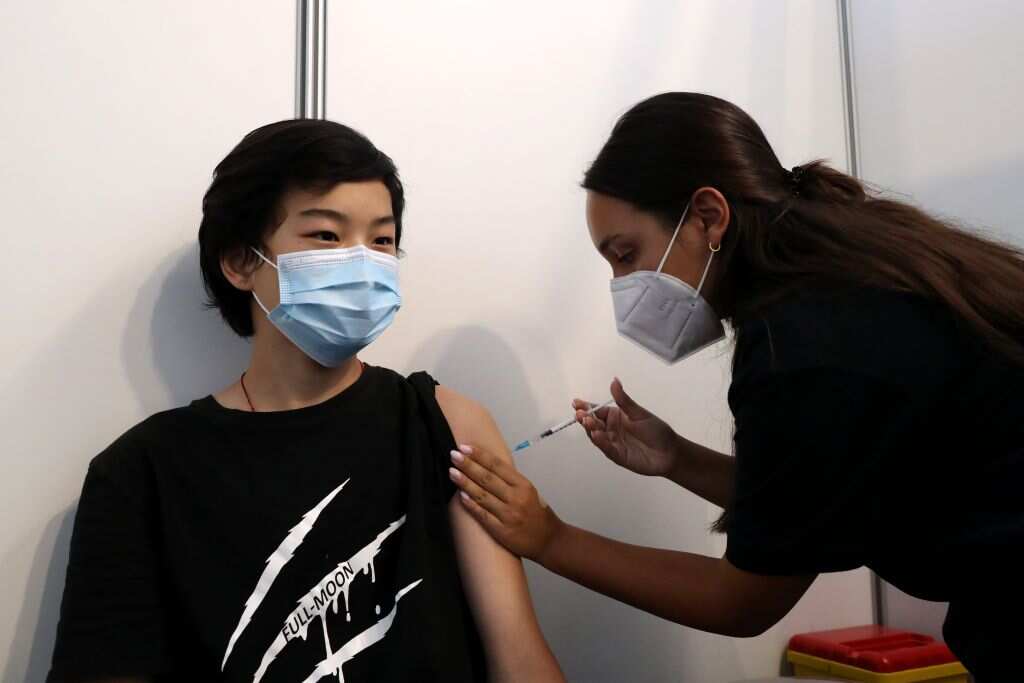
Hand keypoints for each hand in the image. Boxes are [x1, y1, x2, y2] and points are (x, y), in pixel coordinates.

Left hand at [449, 444, 562, 561]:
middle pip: (487, 479)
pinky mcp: (501, 531)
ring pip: (482, 495)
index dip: (480, 456)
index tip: (465, 447)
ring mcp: (508, 515)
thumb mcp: (530, 491)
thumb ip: (510, 481)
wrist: (550, 541)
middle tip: (454, 455)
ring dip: (465, 483)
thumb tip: (485, 467)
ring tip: (452, 472)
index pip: (498, 466)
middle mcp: (516, 498)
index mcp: (523, 485)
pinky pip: (483, 515)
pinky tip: (461, 495)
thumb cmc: (538, 514)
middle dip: (468, 465)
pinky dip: (471, 505)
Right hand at [573, 377, 680, 476]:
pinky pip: (606, 448)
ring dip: (590, 429)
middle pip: (593, 423)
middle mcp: (611, 429)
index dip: (586, 406)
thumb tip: (614, 381)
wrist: (670, 452)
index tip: (576, 402)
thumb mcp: (639, 412)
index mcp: (615, 416)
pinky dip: (600, 442)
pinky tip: (596, 434)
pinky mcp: (617, 456)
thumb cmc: (656, 430)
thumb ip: (623, 400)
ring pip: (597, 436)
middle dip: (585, 418)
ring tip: (587, 422)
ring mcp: (613, 443)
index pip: (597, 410)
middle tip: (580, 413)